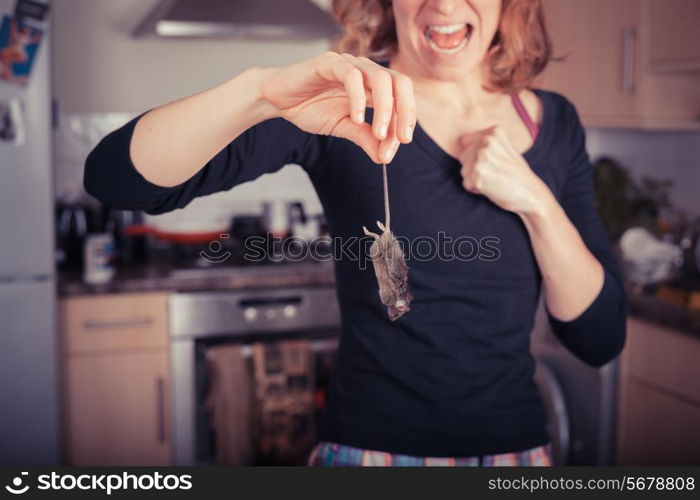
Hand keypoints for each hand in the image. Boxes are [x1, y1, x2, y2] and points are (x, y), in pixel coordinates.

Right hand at [260, 51, 416, 163]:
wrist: (278, 100)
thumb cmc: (310, 108)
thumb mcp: (343, 128)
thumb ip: (365, 138)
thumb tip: (384, 157)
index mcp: (373, 86)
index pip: (401, 99)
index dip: (404, 122)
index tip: (397, 146)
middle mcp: (366, 72)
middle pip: (400, 82)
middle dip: (406, 111)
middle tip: (402, 138)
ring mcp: (349, 64)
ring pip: (381, 78)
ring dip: (385, 109)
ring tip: (378, 133)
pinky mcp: (329, 62)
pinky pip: (352, 76)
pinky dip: (359, 98)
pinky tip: (356, 118)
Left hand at [457, 125, 550, 214]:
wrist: (531, 194)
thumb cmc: (515, 173)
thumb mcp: (504, 148)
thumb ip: (484, 143)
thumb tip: (459, 142)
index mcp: (494, 132)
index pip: (465, 142)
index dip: (474, 155)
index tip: (493, 162)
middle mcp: (486, 141)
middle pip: (463, 157)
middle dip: (474, 168)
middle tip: (495, 173)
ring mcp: (482, 158)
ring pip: (464, 171)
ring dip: (475, 179)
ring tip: (494, 179)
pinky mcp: (478, 176)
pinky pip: (466, 184)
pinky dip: (476, 189)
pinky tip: (492, 187)